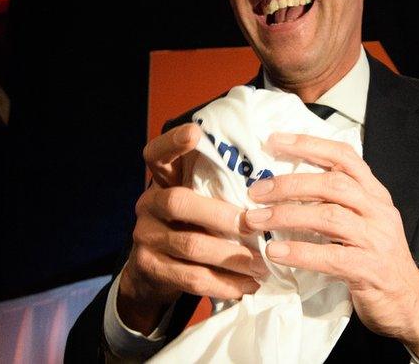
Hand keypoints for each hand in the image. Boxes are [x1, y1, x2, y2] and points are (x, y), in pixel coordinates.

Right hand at [117, 123, 263, 333]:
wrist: (152, 276)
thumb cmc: (190, 229)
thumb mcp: (196, 203)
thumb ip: (217, 190)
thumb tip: (272, 182)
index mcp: (162, 182)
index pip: (156, 155)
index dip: (172, 142)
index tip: (195, 132)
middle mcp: (148, 204)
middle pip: (178, 201)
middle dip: (219, 214)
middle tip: (252, 225)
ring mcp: (145, 236)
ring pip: (190, 245)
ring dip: (231, 256)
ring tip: (261, 265)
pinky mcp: (150, 267)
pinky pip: (192, 277)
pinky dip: (224, 283)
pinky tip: (247, 286)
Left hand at [247, 132, 418, 361]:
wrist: (408, 302)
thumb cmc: (372, 257)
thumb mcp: (359, 221)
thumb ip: (331, 201)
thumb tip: (278, 184)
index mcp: (374, 194)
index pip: (344, 157)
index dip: (309, 145)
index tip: (274, 141)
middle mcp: (378, 211)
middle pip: (333, 184)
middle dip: (289, 184)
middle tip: (255, 191)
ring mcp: (378, 240)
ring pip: (330, 217)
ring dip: (286, 216)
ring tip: (255, 220)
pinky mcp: (371, 269)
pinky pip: (331, 256)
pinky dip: (300, 252)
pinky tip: (274, 252)